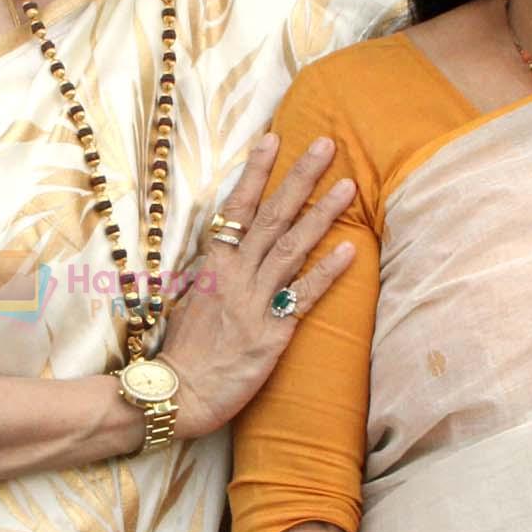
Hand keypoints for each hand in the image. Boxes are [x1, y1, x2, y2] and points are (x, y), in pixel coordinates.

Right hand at [160, 135, 359, 436]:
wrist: (179, 393)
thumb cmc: (183, 349)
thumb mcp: (189, 298)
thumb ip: (214, 271)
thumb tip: (231, 248)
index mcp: (212, 265)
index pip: (237, 208)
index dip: (256, 173)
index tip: (273, 139)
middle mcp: (235, 276)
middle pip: (272, 217)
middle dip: (300, 178)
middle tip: (326, 144)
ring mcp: (255, 303)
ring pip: (292, 248)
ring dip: (321, 214)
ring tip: (347, 187)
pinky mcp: (273, 333)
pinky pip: (304, 296)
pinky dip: (327, 273)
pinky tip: (352, 250)